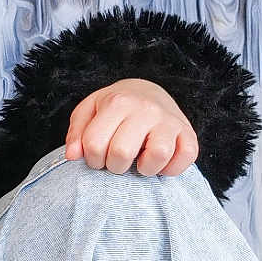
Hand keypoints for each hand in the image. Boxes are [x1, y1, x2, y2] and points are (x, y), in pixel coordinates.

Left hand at [64, 78, 198, 176]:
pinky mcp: (188, 133)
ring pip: (158, 155)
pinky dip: (171, 169)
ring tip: (139, 162)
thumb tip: (73, 156)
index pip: (94, 145)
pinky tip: (159, 163)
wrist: (147, 91)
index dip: (92, 159)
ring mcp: (169, 120)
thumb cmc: (113, 108)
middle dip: (114, 166)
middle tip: (116, 160)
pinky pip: (186, 157)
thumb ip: (76, 134)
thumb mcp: (88, 112)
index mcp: (117, 102)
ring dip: (144, 169)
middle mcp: (146, 109)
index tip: (98, 156)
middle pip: (122, 153)